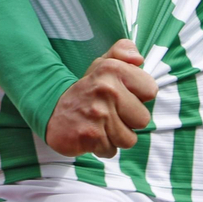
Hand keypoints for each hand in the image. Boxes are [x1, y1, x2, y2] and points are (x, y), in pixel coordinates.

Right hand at [44, 39, 157, 158]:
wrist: (51, 109)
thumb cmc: (87, 88)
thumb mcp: (103, 63)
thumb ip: (124, 51)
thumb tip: (138, 58)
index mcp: (113, 68)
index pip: (150, 90)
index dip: (139, 96)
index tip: (123, 95)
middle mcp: (107, 89)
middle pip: (143, 119)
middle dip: (128, 120)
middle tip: (110, 112)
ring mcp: (98, 114)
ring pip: (129, 139)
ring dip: (116, 136)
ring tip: (101, 124)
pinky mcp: (90, 136)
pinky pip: (111, 150)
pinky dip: (102, 146)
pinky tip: (92, 134)